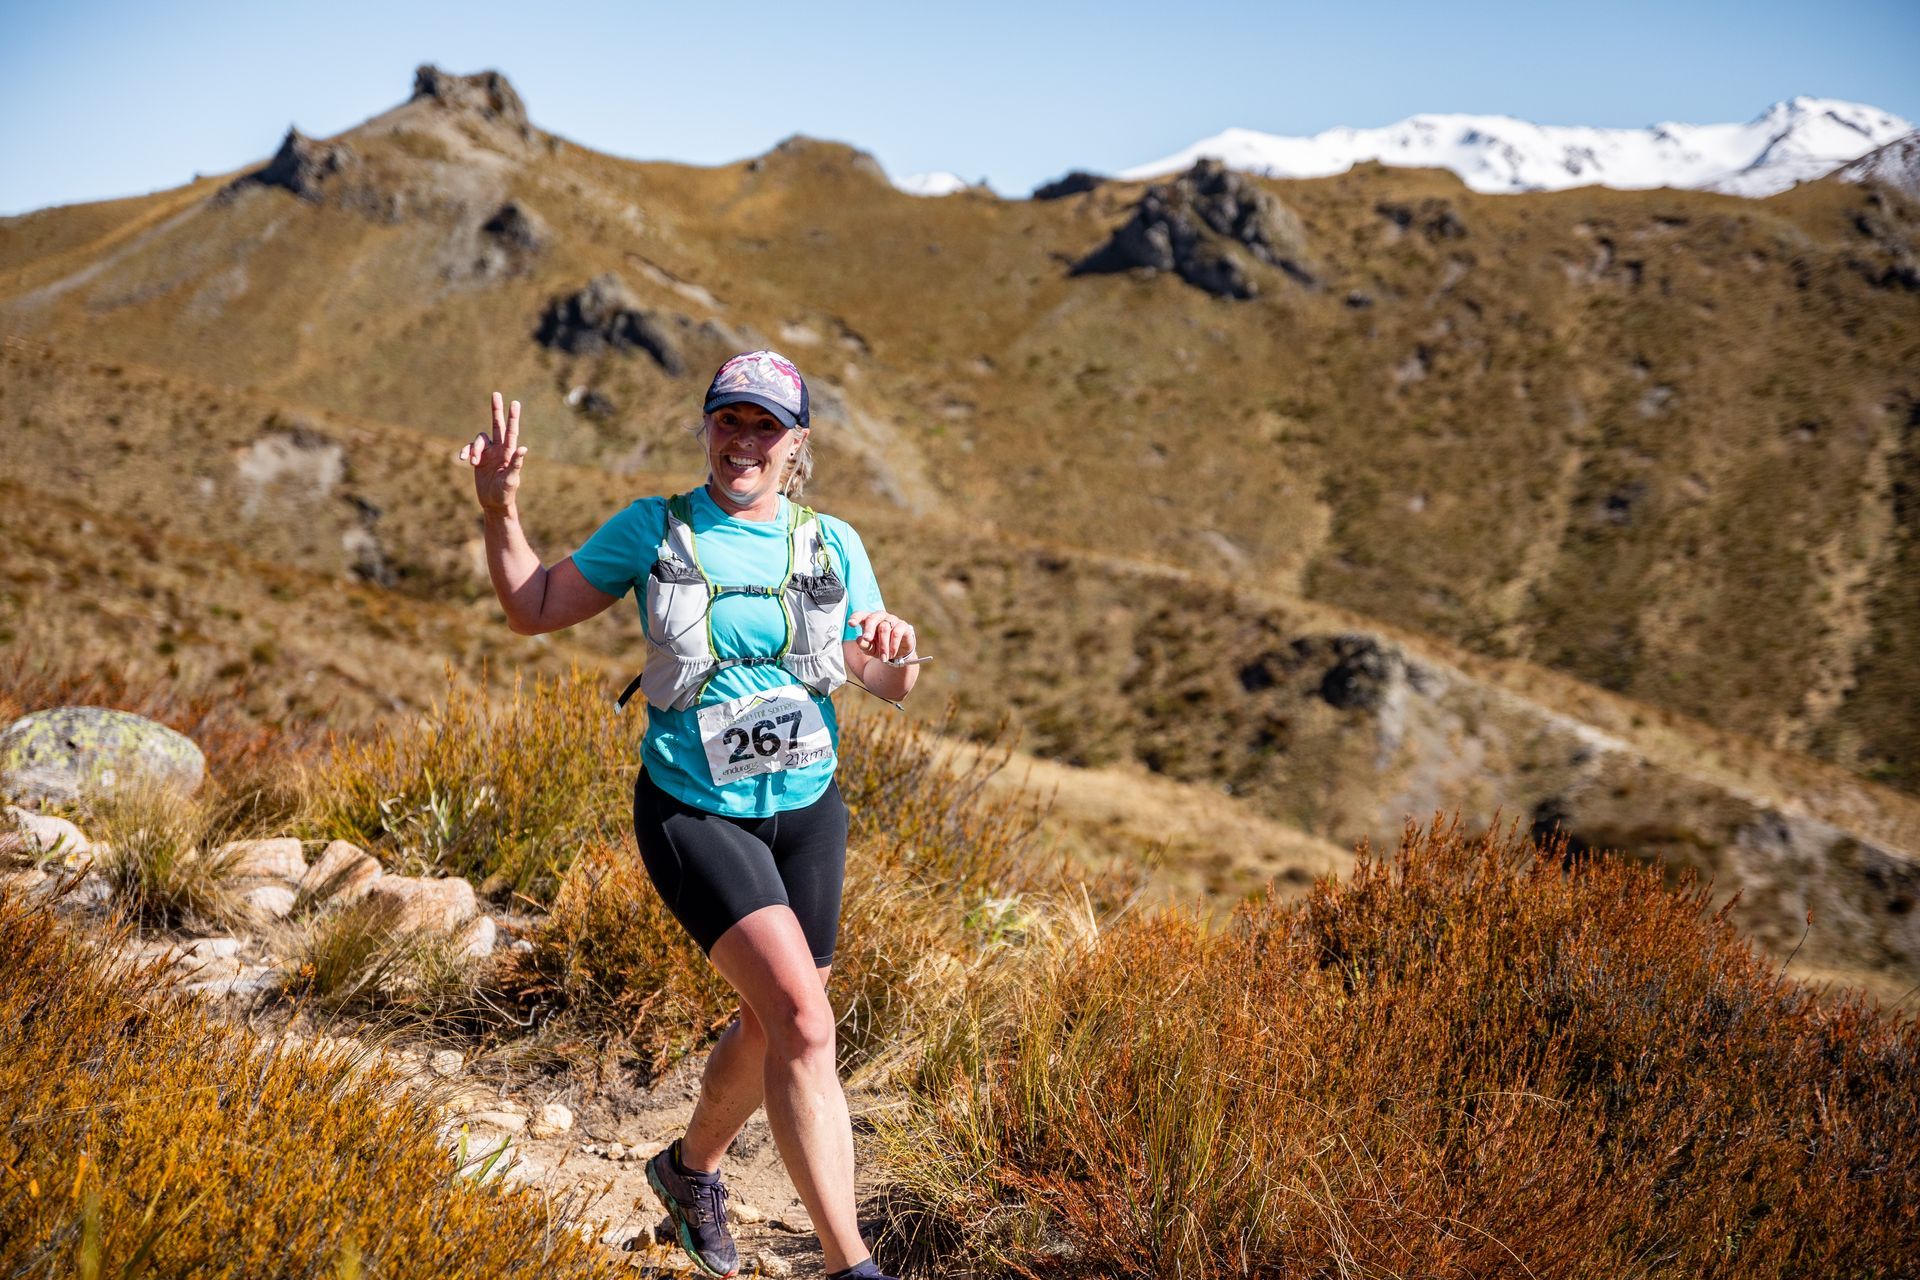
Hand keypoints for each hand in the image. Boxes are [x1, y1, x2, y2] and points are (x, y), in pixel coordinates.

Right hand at [459, 392, 527, 514]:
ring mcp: (489, 454)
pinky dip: (465, 451)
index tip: (515, 403)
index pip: (511, 431)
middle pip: (497, 426)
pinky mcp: (479, 459)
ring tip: (473, 462)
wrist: (495, 503)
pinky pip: (469, 449)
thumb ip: (516, 464)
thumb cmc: (506, 493)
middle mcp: (499, 450)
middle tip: (496, 394)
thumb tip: (523, 448)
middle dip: (496, 410)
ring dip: (474, 448)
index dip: (513, 417)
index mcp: (509, 453)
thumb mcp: (511, 479)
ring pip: (479, 440)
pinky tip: (463, 460)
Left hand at [849, 610, 916, 662]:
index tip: (851, 624)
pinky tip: (891, 654)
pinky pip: (896, 632)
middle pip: (872, 618)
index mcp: (869, 620)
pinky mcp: (903, 625)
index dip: (855, 618)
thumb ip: (864, 645)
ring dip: (883, 645)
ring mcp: (892, 620)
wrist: (898, 652)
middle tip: (867, 639)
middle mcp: (880, 617)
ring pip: (884, 627)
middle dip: (869, 629)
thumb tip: (860, 640)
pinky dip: (893, 645)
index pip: (861, 615)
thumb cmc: (880, 647)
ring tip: (883, 658)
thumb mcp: (870, 649)